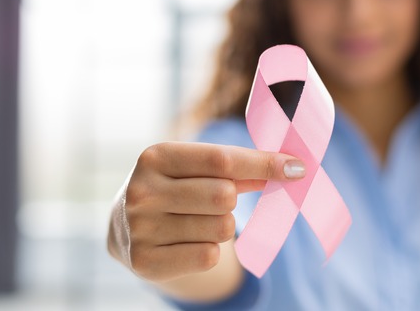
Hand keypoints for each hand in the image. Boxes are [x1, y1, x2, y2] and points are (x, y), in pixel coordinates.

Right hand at [108, 142, 304, 282]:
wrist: (123, 225)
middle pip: (224, 195)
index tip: (296, 167)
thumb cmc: (174, 186)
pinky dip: (210, 250)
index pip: (222, 159)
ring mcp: (141, 228)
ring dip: (221, 226)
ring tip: (197, 221)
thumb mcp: (194, 167)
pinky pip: (209, 256)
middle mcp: (142, 191)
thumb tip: (289, 169)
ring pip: (221, 228)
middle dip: (232, 199)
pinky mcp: (145, 262)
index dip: (263, 163)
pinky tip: (189, 242)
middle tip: (217, 200)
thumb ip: (237, 167)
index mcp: (155, 157)